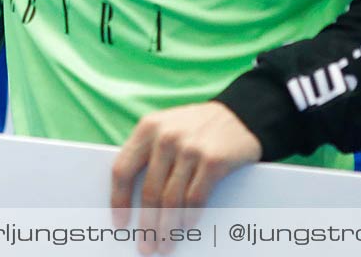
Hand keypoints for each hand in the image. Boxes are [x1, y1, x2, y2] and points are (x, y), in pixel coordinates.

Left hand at [111, 102, 258, 254]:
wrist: (241, 116)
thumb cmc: (196, 127)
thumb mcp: (166, 127)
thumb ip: (148, 153)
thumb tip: (131, 198)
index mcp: (148, 128)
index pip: (123, 168)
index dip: (119, 199)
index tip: (120, 223)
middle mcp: (166, 137)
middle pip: (149, 190)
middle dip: (146, 223)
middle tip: (146, 245)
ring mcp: (190, 149)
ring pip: (172, 199)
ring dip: (168, 227)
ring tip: (165, 244)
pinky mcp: (213, 161)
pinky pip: (196, 197)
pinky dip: (189, 216)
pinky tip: (186, 227)